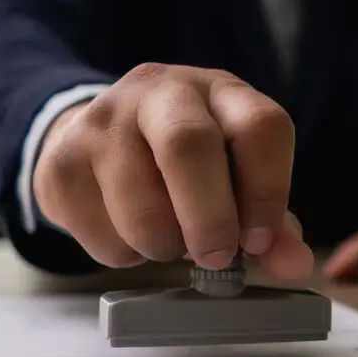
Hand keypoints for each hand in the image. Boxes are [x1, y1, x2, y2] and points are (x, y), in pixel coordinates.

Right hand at [33, 62, 312, 277]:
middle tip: (216, 258)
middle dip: (210, 220)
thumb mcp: (237, 179)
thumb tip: (295, 264)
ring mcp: (104, 120)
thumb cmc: (187, 166)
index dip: (268, 192)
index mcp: (222, 93)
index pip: (260, 126)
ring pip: (140, 202)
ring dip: (164, 245)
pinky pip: (99, 231)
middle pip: (188, 146)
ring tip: (171, 241)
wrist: (99, 138)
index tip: (259, 240)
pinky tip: (130, 235)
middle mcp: (162, 92)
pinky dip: (123, 253)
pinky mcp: (62, 160)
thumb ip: (273, 224)